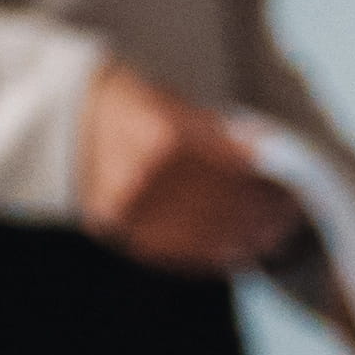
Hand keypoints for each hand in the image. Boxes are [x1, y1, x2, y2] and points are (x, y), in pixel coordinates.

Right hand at [73, 62, 312, 275]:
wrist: (61, 122)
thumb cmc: (123, 103)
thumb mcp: (173, 100)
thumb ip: (216, 132)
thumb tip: (264, 156)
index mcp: (168, 134)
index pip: (240, 171)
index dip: (272, 184)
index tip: (293, 189)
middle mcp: (152, 176)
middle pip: (229, 207)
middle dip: (267, 215)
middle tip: (290, 215)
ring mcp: (136, 209)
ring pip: (209, 237)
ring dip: (247, 240)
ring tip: (271, 235)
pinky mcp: (124, 231)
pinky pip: (180, 253)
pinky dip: (214, 254)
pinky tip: (235, 250)